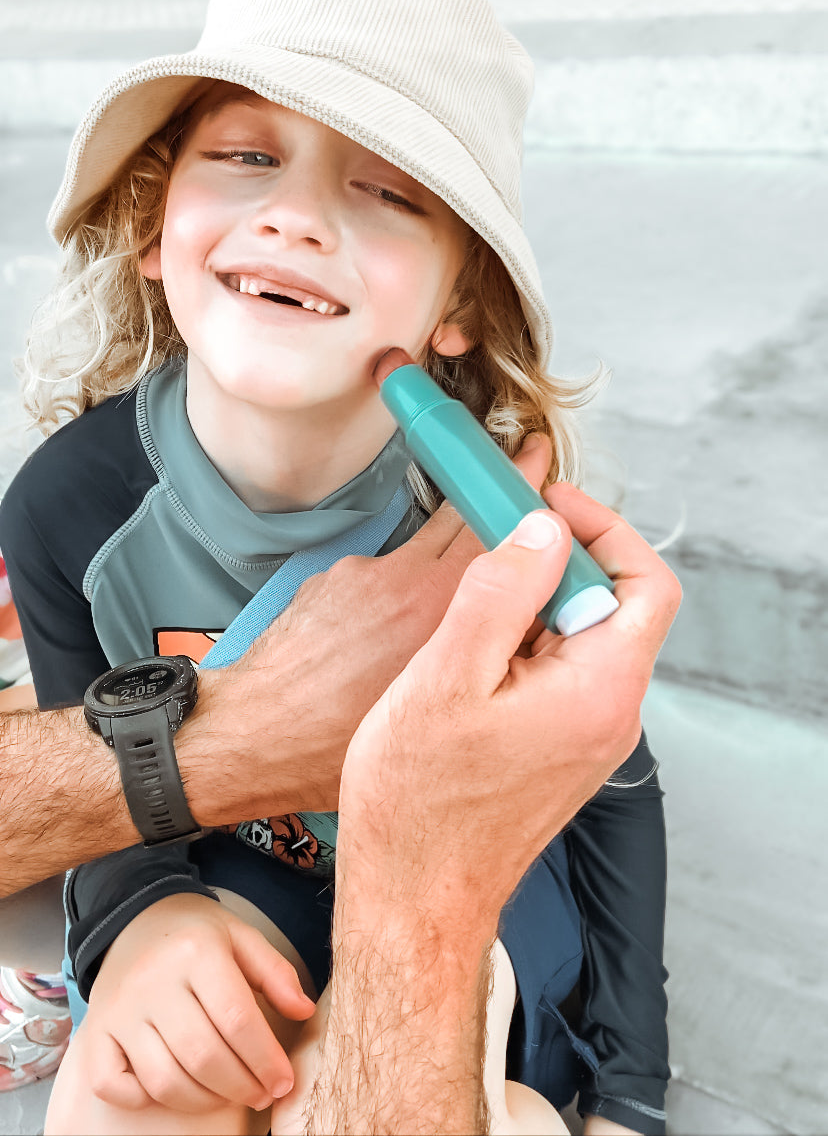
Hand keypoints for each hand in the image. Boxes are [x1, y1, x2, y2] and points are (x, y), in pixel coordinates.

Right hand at [78, 894, 313, 1114]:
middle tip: (261, 1093)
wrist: (137, 918)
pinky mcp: (95, 1031)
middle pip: (203, 1056)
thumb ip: (276, 973)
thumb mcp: (242, 938)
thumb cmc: (197, 935)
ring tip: (229, 1093)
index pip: (236, 1019)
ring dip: (204, 1099)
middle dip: (241, 1086)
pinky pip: (113, 1084)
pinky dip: (144, 1098)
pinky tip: (175, 1086)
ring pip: (164, 1079)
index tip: (283, 1082)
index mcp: (196, 951)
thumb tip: (304, 1011)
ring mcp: (120, 1010)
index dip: (265, 1060)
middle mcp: (153, 981)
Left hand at [181, 435, 552, 825]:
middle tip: (518, 466)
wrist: (253, 733)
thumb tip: (512, 636)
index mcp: (438, 613)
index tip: (535, 461)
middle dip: (492, 494)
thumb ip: (474, 662)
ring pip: (423, 544)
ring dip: (448, 542)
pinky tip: (393, 622)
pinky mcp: (334, 576)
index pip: (496, 535)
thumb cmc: (334, 743)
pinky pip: (382, 568)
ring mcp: (365, 573)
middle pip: (463, 520)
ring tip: (456, 575)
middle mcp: (404, 581)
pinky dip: (398, 582)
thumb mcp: (430, 712)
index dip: (520, 494)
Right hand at [337, 483, 680, 934]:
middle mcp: (609, 715)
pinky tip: (466, 656)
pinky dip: (521, 645)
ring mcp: (587, 737)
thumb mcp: (445, 678)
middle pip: (612, 604)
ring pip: (579, 638)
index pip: (646, 583)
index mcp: (599, 691)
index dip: (602, 529)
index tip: (545, 506)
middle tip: (492, 542)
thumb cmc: (419, 805)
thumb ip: (500, 593)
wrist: (412, 896)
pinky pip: (557, 674)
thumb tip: (541, 530)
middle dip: (553, 562)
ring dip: (531, 604)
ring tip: (467, 605)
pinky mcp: (558, 751)